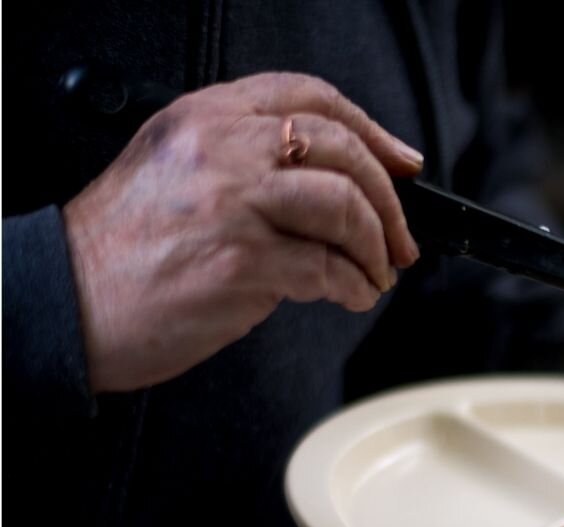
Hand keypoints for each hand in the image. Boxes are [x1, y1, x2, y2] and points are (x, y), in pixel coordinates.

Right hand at [63, 72, 424, 393]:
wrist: (68, 300)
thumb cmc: (124, 249)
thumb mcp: (176, 170)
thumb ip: (246, 162)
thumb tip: (336, 187)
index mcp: (205, 117)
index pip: (311, 97)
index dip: (372, 131)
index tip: (402, 163)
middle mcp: (220, 149)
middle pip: (343, 151)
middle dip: (388, 202)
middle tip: (400, 239)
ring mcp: (232, 204)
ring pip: (345, 207)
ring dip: (377, 249)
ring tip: (376, 274)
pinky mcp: (241, 262)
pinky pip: (328, 268)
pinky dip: (354, 287)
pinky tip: (352, 296)